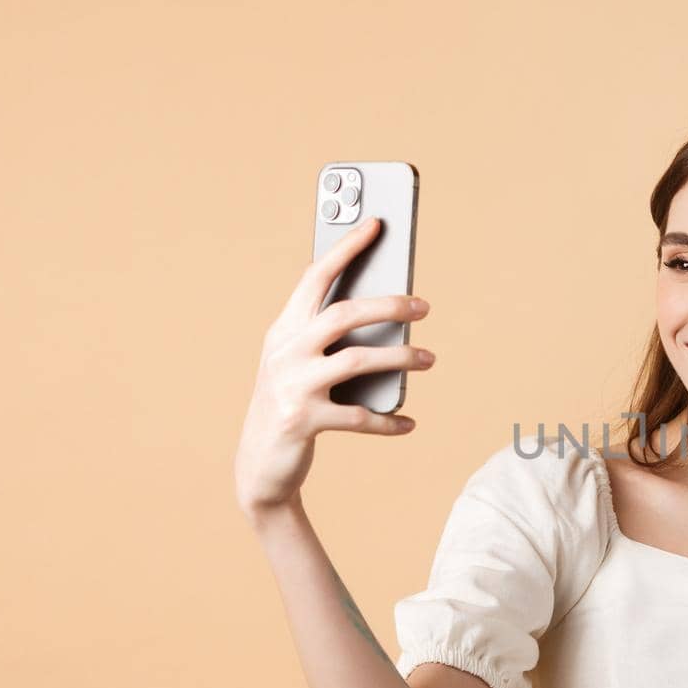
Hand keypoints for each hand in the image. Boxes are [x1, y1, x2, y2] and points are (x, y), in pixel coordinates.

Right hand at [233, 217, 434, 517]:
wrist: (258, 464)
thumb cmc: (291, 404)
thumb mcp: (302, 365)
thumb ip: (331, 340)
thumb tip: (392, 315)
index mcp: (284, 330)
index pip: (316, 277)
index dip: (346, 248)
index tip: (377, 223)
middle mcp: (284, 351)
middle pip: (343, 314)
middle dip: (389, 305)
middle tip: (425, 305)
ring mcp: (291, 386)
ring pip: (356, 361)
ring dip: (400, 357)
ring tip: (429, 358)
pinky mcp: (302, 421)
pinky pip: (359, 417)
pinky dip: (388, 420)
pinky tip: (408, 422)